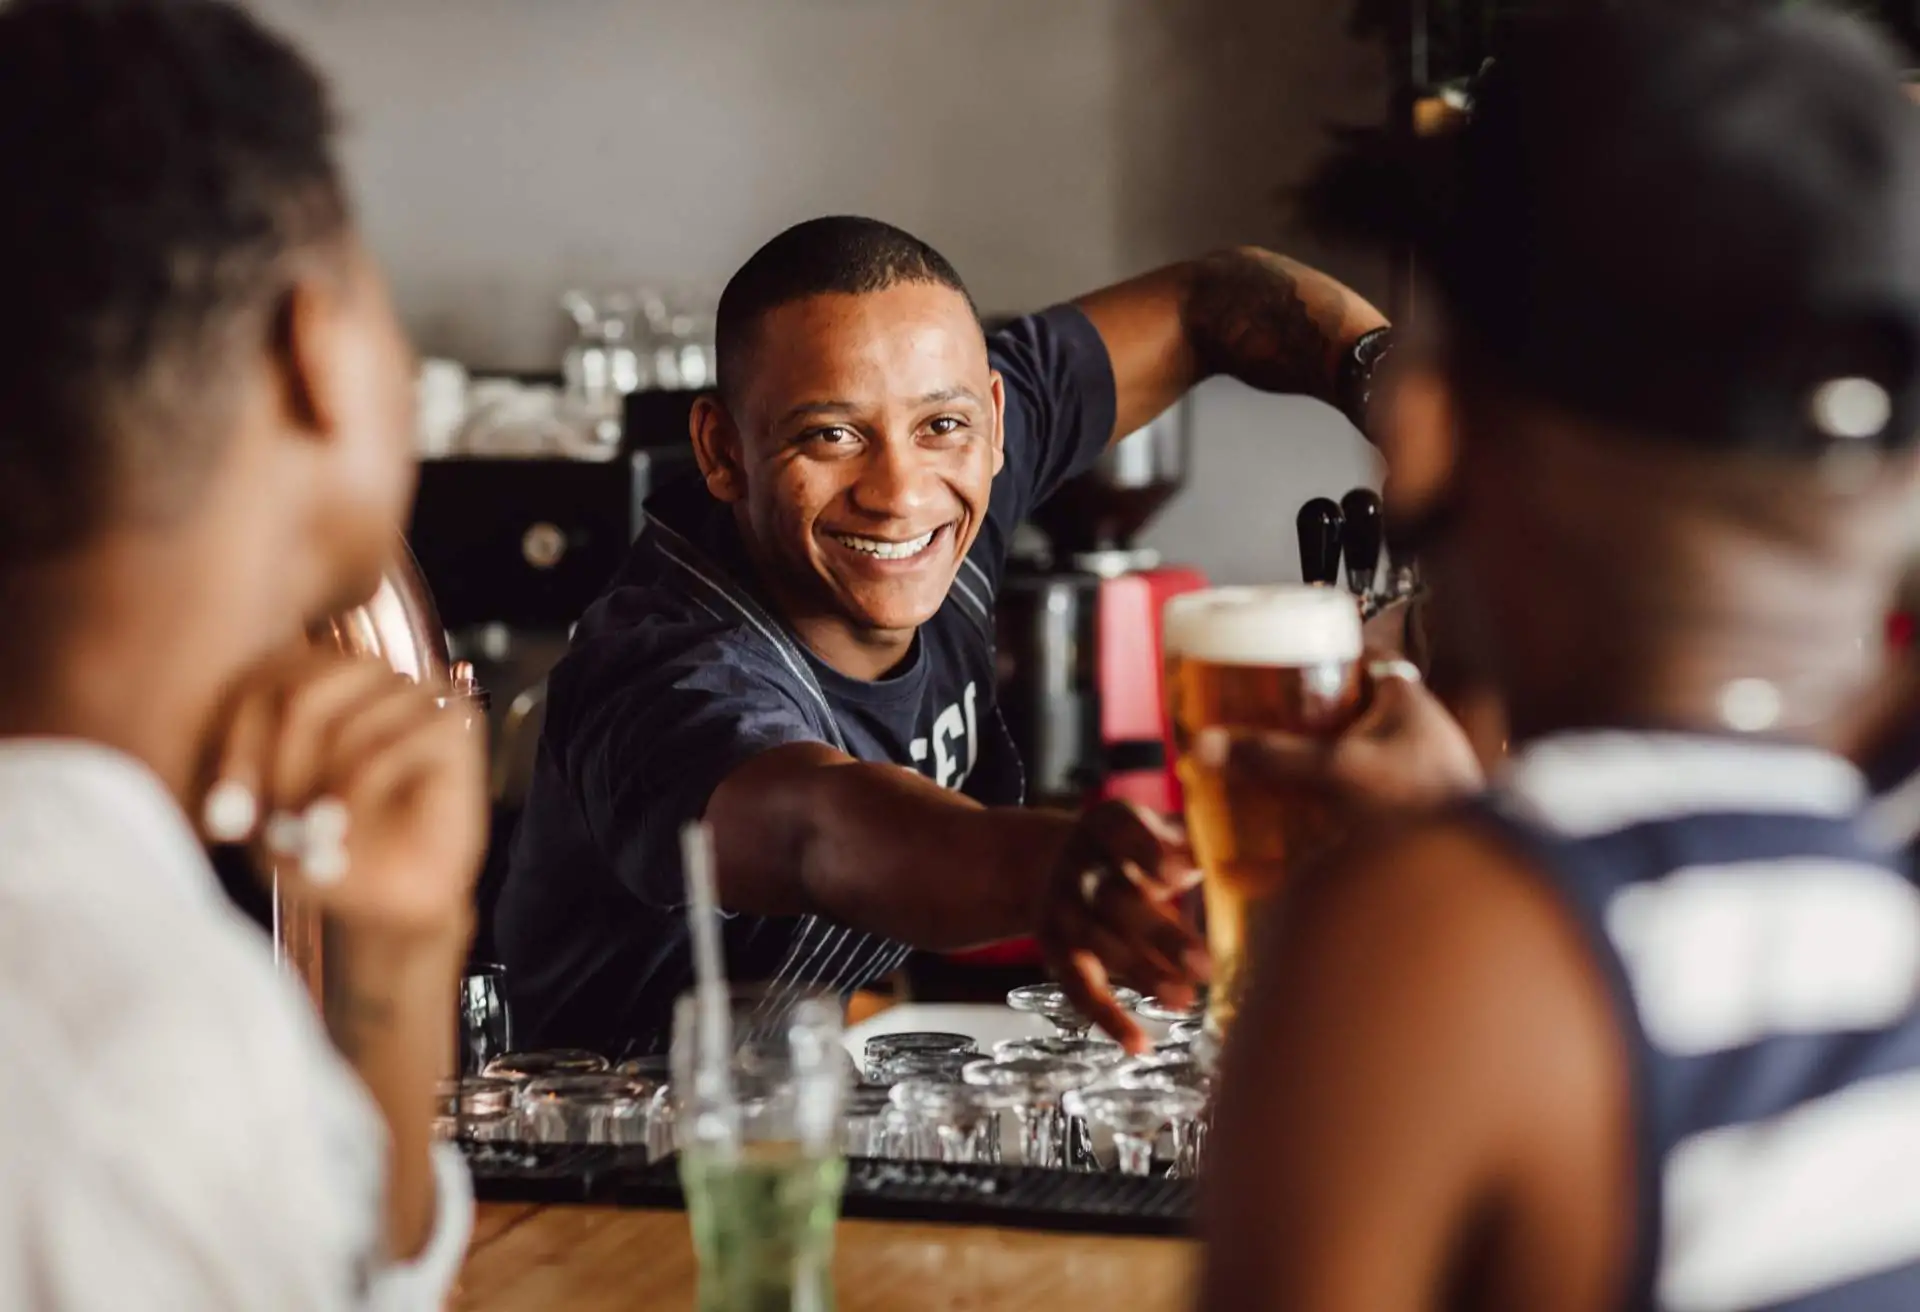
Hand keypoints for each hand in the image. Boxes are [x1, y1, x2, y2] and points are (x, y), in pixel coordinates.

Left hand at [198, 650, 487, 945]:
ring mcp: (417, 693)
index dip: (238, 751)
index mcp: (321, 678)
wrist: (394, 898)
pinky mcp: (455, 724)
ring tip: (316, 832)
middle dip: (279, 769)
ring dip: (321, 789)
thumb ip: (240, 783)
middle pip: (301, 694)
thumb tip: (225, 799)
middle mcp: (371, 675)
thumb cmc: (329, 848)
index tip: (226, 819)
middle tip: (277, 822)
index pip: (263, 682)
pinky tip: (347, 826)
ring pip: (347, 725)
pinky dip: (360, 796)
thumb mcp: (263, 815)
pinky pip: (390, 748)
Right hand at [1035, 800, 1208, 1052]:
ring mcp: (1062, 909)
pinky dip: (1108, 1019)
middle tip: (1205, 966)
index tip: (1182, 874)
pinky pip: (1079, 988)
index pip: (1123, 832)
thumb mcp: (1160, 835)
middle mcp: (1079, 864)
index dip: (1148, 852)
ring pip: (1097, 945)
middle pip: (1115, 899)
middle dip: (1158, 934)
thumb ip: (1201, 848)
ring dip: (1141, 974)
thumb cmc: (1137, 852)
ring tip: (1184, 1000)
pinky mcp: (1055, 952)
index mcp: (1108, 823)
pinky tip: (1140, 1044)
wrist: (1054, 867)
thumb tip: (1268, 868)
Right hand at [1196, 660, 1482, 823]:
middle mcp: (1421, 727)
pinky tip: (1310, 813)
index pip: (1366, 654)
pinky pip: (1368, 792)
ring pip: (1363, 749)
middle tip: (1269, 719)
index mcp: (1408, 697)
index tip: (1289, 658)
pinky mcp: (1418, 811)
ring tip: (1281, 766)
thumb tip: (1208, 747)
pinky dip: (1338, 796)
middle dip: (1314, 713)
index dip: (1327, 652)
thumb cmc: (1424, 803)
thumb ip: (1275, 758)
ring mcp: (1423, 770)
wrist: (1476, 873)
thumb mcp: (1339, 771)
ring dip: (1326, 758)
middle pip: (1357, 705)